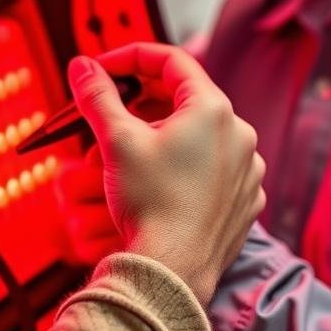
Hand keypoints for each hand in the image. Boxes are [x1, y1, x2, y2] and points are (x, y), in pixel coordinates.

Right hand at [67, 43, 265, 305]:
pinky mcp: (246, 199)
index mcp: (213, 109)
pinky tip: (162, 182)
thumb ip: (98, 95)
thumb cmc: (150, 205)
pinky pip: (215, 168)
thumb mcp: (116, 140)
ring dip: (165, 134)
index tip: (103, 71)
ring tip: (132, 153)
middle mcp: (240, 133)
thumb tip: (82, 67)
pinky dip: (187, 166)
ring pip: (201, 134)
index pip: (171, 60)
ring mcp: (248, 169)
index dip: (131, 58)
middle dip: (144, 101)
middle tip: (113, 111)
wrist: (173, 272)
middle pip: (186, 97)